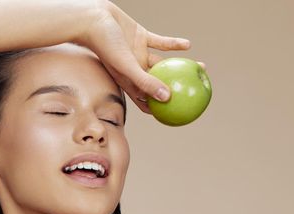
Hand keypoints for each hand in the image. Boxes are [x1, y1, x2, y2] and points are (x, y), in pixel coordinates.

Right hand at [76, 1, 190, 112]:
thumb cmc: (105, 45)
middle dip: (178, 88)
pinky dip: (173, 44)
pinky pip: (161, 42)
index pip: (146, 101)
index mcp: (129, 81)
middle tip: (196, 91)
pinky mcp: (141, 36)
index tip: (177, 115)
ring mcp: (139, 53)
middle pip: (160, 83)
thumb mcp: (127, 67)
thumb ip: (146, 82)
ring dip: (182, 65)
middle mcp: (135, 70)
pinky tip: (188, 45)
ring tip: (200, 66)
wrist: (93, 19)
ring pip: (164, 63)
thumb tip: (168, 99)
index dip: (160, 110)